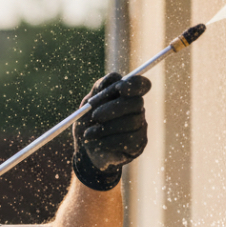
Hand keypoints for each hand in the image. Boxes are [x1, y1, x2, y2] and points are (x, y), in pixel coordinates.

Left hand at [72, 72, 150, 189]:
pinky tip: (97, 142)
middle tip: (94, 115)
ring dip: (106, 127)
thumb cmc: (88, 123)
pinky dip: (108, 140)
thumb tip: (115, 77)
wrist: (84, 150)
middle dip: (112, 108)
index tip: (120, 88)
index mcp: (127, 95)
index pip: (141, 85)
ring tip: (89, 133)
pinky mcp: (138, 144)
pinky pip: (128, 139)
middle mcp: (137, 109)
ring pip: (131, 122)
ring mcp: (140, 127)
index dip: (134, 85)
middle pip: (135, 103)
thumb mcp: (88, 104)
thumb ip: (99, 88)